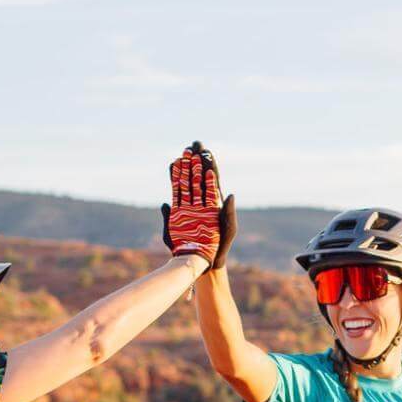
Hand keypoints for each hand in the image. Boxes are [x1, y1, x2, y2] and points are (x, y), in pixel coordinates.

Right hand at [159, 141, 236, 267]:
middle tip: (193, 144)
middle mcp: (204, 200)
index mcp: (216, 201)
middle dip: (196, 160)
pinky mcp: (181, 209)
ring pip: (187, 181)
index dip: (209, 164)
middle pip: (199, 175)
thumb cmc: (220, 244)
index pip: (212, 178)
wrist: (203, 256)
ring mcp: (192, 203)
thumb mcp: (227, 228)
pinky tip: (172, 168)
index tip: (205, 150)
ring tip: (181, 153)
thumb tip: (230, 194)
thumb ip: (228, 211)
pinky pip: (177, 190)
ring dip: (184, 167)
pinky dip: (175, 179)